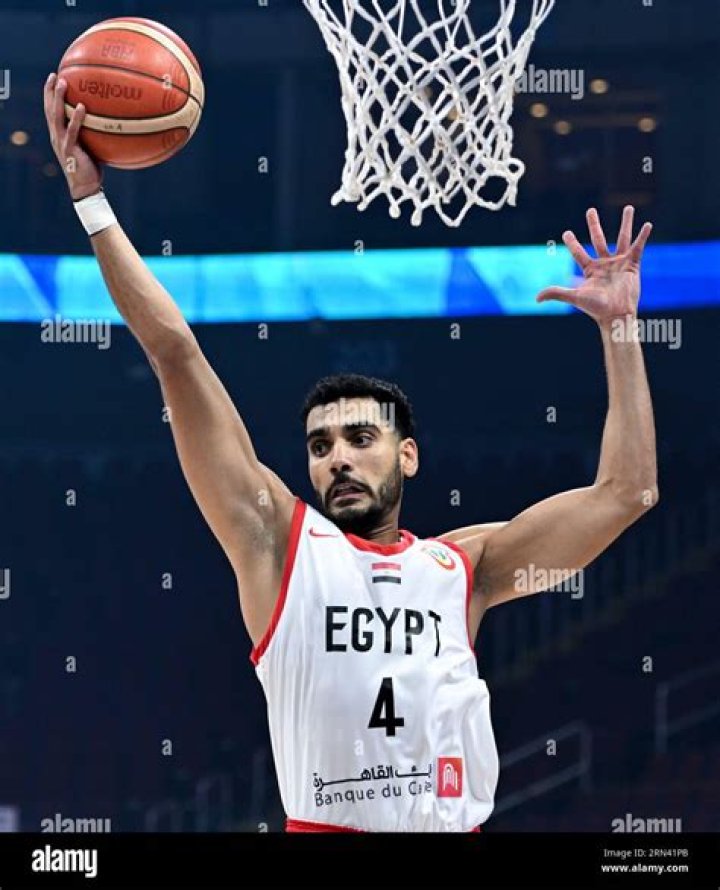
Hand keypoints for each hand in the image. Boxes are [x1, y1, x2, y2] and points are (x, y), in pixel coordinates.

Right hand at [43, 72, 102, 200]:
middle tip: (54, 74)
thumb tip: (110, 122)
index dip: (50, 95)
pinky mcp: (69, 150)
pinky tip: (81, 106)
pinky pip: (72, 131)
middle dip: (50, 91)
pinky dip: (76, 118)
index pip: (52, 111)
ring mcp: (61, 142)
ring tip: (63, 82)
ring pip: (56, 116)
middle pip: (49, 109)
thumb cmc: (91, 169)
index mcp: (59, 135)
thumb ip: (94, 134)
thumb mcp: (91, 148)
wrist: (86, 188)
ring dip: (57, 98)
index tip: (54, 78)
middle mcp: (56, 136)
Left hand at [536, 206, 652, 323]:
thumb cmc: (596, 308)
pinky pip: (638, 247)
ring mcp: (619, 263)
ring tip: (629, 207)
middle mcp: (604, 264)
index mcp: (590, 270)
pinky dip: (643, 236)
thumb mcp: (574, 297)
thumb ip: (556, 293)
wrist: (616, 314)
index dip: (572, 243)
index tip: (566, 233)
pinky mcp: (633, 265)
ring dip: (626, 223)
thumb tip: (536, 298)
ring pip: (622, 238)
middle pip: (598, 239)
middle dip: (594, 224)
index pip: (578, 252)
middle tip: (590, 210)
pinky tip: (648, 225)